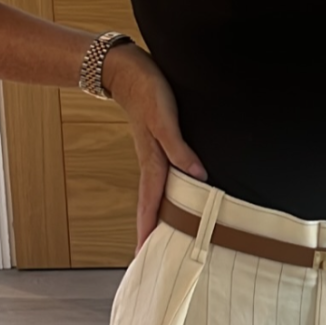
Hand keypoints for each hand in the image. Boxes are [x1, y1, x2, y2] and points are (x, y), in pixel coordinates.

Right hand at [104, 44, 207, 258]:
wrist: (128, 68)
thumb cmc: (147, 90)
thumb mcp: (164, 118)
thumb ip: (179, 147)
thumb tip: (198, 175)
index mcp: (152, 159)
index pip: (152, 202)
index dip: (150, 227)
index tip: (143, 253)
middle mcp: (152, 160)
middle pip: (151, 202)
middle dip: (150, 229)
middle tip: (148, 256)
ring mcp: (153, 152)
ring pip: (156, 190)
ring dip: (157, 212)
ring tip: (159, 234)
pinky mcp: (158, 141)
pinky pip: (162, 174)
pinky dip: (164, 190)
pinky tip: (172, 193)